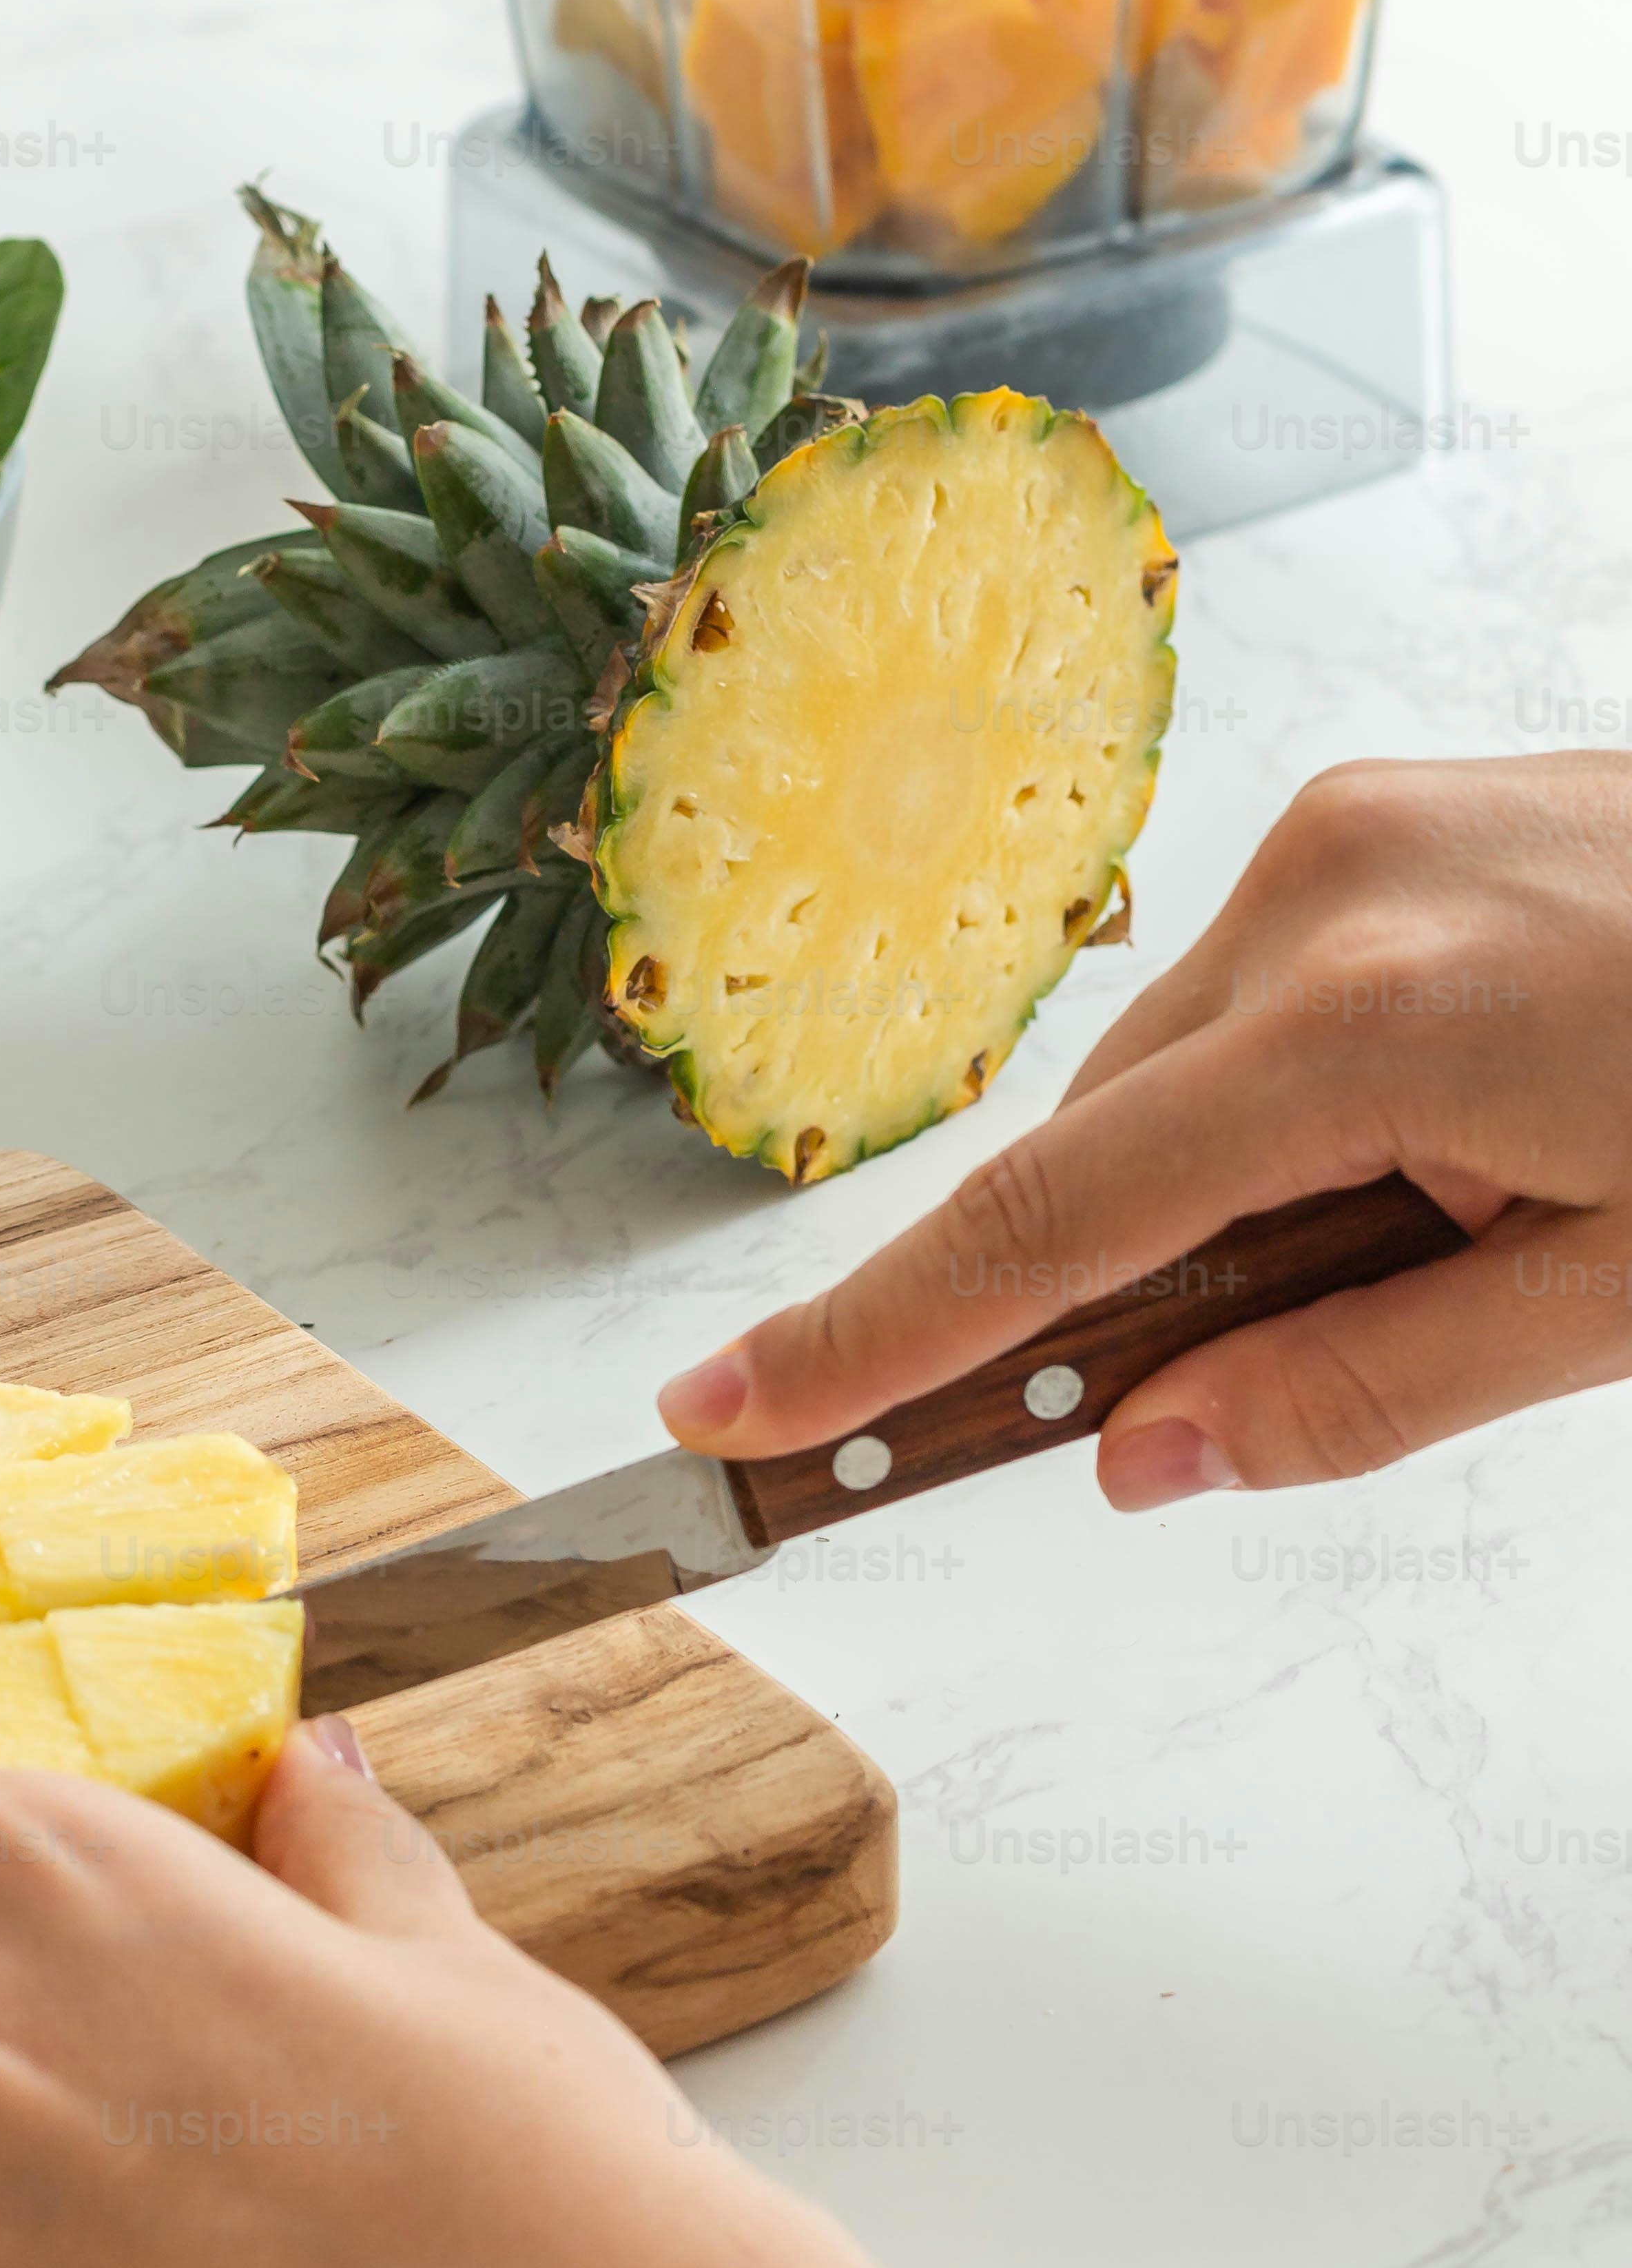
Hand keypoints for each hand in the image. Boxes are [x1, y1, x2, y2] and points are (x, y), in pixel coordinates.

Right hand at [659, 753, 1631, 1506]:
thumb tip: (1140, 1459)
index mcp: (1374, 1023)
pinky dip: (1272, 1101)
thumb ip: (1362, 1387)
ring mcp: (1342, 828)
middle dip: (1115, 1288)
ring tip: (1451, 1226)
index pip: (1050, 1221)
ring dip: (1218, 1191)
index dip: (872, 1337)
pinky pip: (1243, 993)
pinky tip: (1430, 1140)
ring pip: (1167, 1070)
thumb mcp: (1626, 1299)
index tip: (726, 1417)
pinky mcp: (1375, 808)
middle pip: (1099, 1147)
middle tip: (1199, 1406)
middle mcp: (1317, 890)